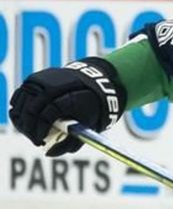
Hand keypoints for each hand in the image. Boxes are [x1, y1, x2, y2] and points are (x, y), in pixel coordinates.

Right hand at [9, 57, 125, 155]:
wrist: (91, 80)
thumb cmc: (90, 106)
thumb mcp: (88, 125)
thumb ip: (71, 142)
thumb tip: (48, 153)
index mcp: (71, 96)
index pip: (48, 114)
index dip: (41, 130)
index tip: (41, 141)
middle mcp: (54, 85)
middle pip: (32, 109)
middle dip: (30, 129)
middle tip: (36, 139)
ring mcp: (43, 80)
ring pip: (23, 103)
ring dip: (24, 120)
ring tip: (32, 130)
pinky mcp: (35, 78)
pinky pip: (20, 96)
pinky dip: (21, 109)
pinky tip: (28, 119)